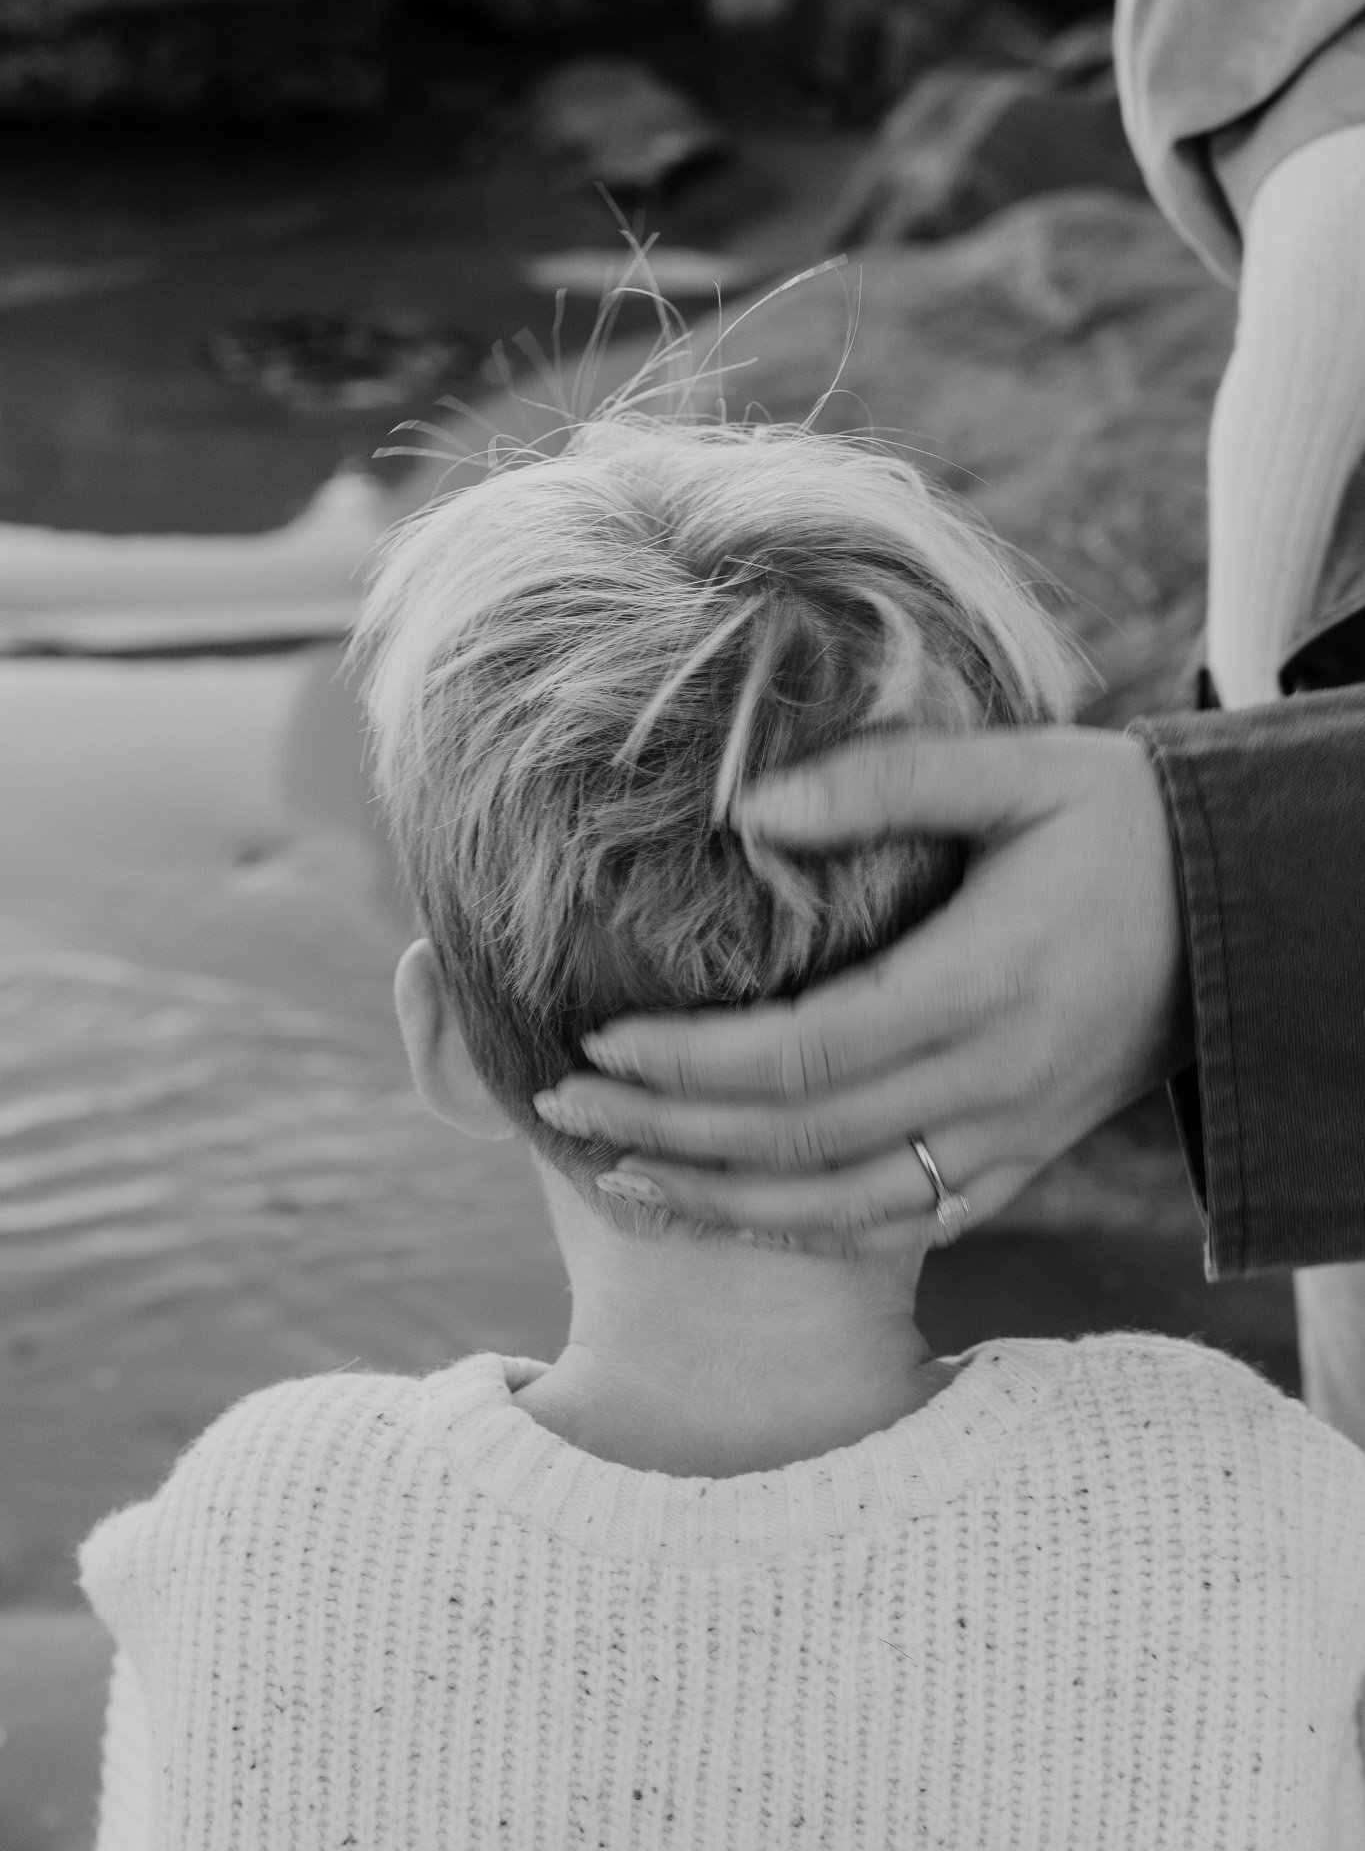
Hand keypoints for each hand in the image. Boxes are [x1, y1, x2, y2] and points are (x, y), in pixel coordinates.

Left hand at [534, 726, 1194, 1251]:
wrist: (1243, 906)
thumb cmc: (1123, 821)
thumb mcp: (1020, 768)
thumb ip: (882, 780)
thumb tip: (749, 813)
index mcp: (984, 983)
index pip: (807, 1052)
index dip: (694, 1059)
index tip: (603, 1037)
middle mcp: (995, 1080)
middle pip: (803, 1139)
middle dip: (671, 1128)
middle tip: (565, 1103)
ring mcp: (1014, 1134)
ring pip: (846, 1206)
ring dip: (723, 1201)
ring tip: (621, 1174)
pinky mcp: (1026, 1155)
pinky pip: (910, 1220)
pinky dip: (813, 1232)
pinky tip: (736, 1212)